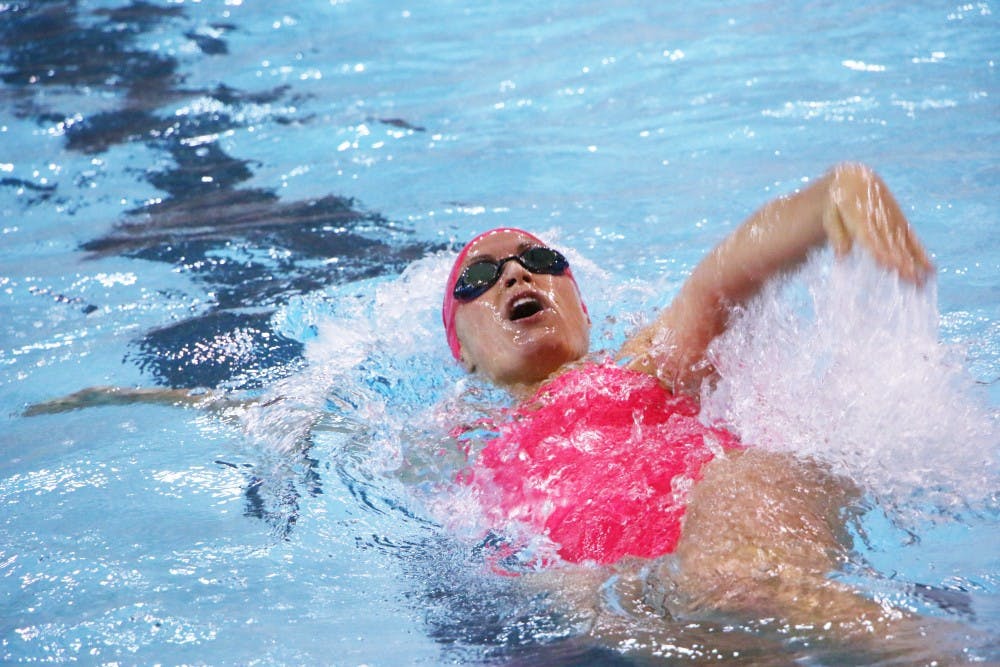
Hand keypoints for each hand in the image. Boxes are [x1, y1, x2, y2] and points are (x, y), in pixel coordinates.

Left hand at [822, 163, 933, 284]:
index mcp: (861, 220)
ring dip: (914, 264)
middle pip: (892, 246)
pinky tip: (929, 269)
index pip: (872, 239)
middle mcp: (881, 222)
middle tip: (912, 281)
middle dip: (902, 264)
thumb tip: (841, 256)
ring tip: (922, 282)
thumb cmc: (839, 202)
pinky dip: (921, 254)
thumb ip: (836, 234)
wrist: (856, 179)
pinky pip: (913, 240)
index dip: (881, 253)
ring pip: (905, 245)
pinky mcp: (901, 223)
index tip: (889, 267)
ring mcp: (893, 222)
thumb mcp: (830, 214)